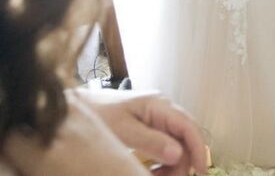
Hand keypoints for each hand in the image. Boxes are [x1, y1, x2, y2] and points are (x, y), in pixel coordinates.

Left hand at [1, 89, 191, 175]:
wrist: (75, 106)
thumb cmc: (97, 114)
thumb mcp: (122, 129)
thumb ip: (150, 140)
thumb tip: (178, 153)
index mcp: (158, 105)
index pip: (188, 127)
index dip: (198, 151)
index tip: (199, 173)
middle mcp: (162, 108)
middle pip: (184, 138)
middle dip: (182, 163)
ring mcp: (155, 116)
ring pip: (176, 143)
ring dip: (172, 164)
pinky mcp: (148, 125)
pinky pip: (164, 144)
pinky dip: (162, 161)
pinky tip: (153, 172)